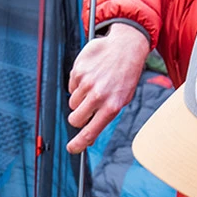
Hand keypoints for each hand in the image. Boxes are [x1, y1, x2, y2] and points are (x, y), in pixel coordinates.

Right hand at [66, 22, 150, 153]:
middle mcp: (99, 96)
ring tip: (94, 86)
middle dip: (77, 118)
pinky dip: (78, 84)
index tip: (72, 149)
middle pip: (75, 119)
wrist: (125, 47)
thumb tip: (89, 138)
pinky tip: (91, 75)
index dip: (79, 143)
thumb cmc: (125, 76)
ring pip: (72, 103)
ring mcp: (87, 83)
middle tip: (85, 110)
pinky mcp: (79, 71)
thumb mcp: (122, 99)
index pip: (90, 131)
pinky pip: (71, 86)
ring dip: (80, 99)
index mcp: (112, 106)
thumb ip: (104, 117)